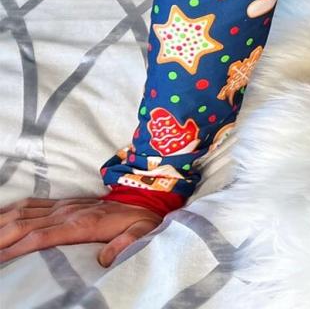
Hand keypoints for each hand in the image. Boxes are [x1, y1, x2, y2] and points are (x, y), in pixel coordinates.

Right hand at [0, 196, 161, 266]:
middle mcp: (68, 211)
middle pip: (24, 224)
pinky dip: (13, 210)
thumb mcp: (140, 233)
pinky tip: (1, 217)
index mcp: (82, 223)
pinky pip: (33, 203)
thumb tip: (105, 258)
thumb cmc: (140, 222)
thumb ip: (125, 244)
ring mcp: (65, 205)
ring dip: (2, 222)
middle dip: (1, 237)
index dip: (17, 247)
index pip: (41, 236)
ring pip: (24, 212)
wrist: (146, 201)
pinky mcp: (65, 202)